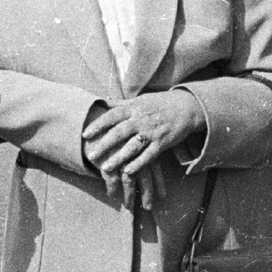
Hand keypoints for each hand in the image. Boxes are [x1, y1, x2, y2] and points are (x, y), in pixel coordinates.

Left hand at [83, 91, 206, 208]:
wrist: (186, 107)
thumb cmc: (159, 103)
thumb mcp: (139, 100)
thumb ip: (121, 104)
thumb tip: (103, 102)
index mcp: (134, 108)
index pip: (112, 116)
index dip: (98, 125)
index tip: (85, 134)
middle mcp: (141, 119)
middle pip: (119, 132)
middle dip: (104, 145)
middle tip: (91, 155)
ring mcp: (152, 132)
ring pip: (132, 146)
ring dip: (118, 158)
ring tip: (105, 168)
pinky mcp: (162, 143)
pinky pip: (149, 155)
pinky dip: (138, 164)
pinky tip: (127, 172)